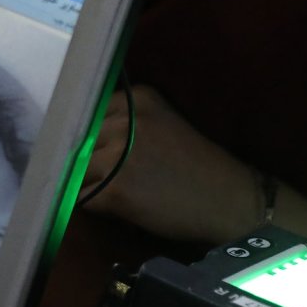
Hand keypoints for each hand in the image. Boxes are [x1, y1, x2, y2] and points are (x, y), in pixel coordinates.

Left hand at [81, 85, 260, 242]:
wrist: (230, 201)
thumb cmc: (197, 167)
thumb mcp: (162, 126)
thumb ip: (125, 123)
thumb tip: (80, 138)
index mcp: (139, 99)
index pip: (89, 112)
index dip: (88, 135)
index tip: (95, 150)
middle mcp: (126, 120)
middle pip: (79, 139)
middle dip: (84, 159)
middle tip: (98, 176)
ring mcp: (119, 153)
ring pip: (76, 168)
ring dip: (86, 182)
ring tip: (108, 192)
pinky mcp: (116, 187)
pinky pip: (83, 196)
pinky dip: (92, 204)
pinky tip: (114, 207)